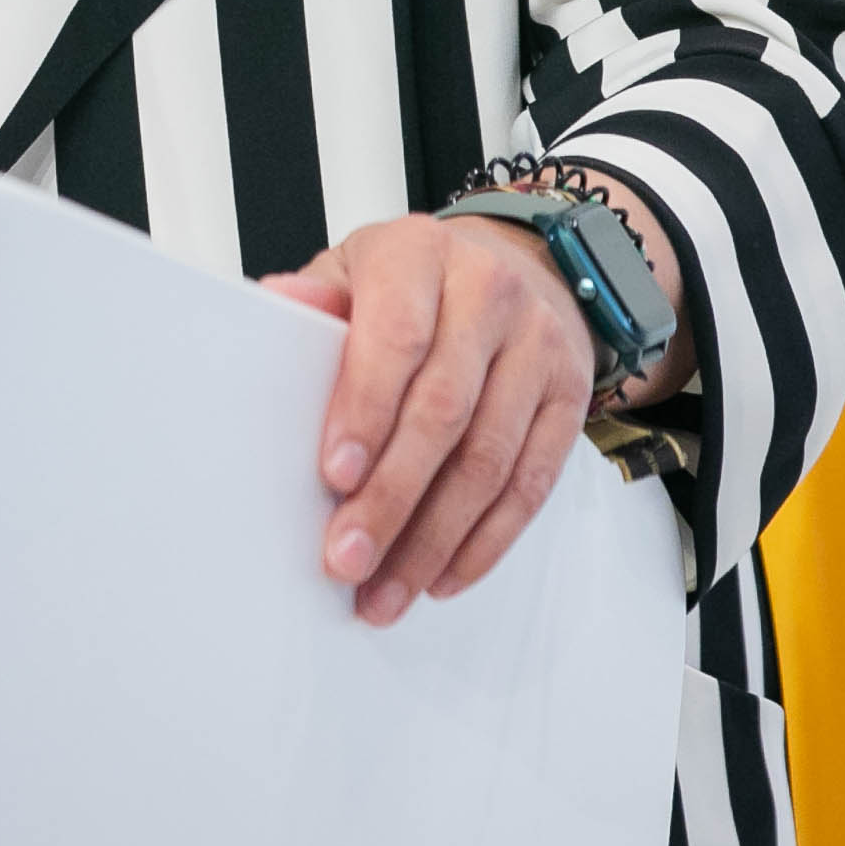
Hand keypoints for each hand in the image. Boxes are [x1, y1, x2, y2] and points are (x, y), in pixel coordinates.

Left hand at [261, 211, 602, 625]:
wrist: (518, 264)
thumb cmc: (415, 280)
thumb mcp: (356, 268)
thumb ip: (315, 300)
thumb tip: (273, 307)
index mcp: (420, 257)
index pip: (396, 338)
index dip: (366, 410)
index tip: (335, 475)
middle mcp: (489, 295)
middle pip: (444, 412)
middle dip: (392, 497)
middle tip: (349, 558)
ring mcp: (539, 347)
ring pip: (490, 459)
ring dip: (435, 539)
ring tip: (387, 589)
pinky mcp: (571, 396)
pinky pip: (533, 482)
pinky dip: (487, 540)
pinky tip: (444, 574)